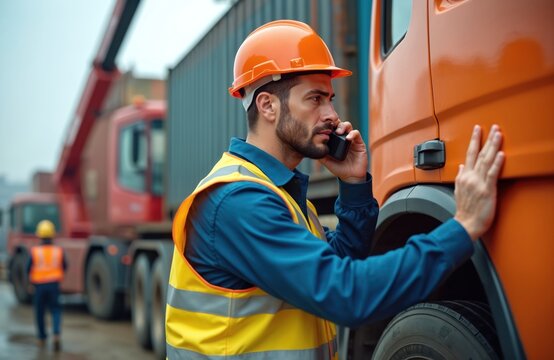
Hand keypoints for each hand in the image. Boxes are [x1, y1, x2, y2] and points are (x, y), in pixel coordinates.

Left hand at [320, 120, 367, 182]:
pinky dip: (352, 133)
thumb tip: (311, 147)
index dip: (327, 125)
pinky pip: (356, 133)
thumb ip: (320, 154)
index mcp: (334, 141)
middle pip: (339, 124)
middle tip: (331, 128)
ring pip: (348, 126)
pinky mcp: (359, 142)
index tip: (323, 126)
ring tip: (339, 132)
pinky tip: (348, 138)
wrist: (351, 176)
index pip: (331, 129)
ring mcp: (351, 139)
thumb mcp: (326, 161)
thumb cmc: (338, 168)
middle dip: (335, 123)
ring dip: (343, 126)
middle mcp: (342, 138)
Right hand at [454, 124, 504, 239]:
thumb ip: (460, 177)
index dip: (474, 141)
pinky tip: (500, 154)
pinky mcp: (487, 190)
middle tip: (493, 127)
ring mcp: (478, 183)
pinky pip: (492, 174)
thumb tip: (462, 167)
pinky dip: (496, 163)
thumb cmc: (464, 211)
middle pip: (479, 154)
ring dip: (492, 146)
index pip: (469, 154)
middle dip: (486, 139)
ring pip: (486, 160)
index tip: (478, 130)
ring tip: (498, 134)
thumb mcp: (458, 191)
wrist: (466, 225)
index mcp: (464, 177)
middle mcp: (470, 177)